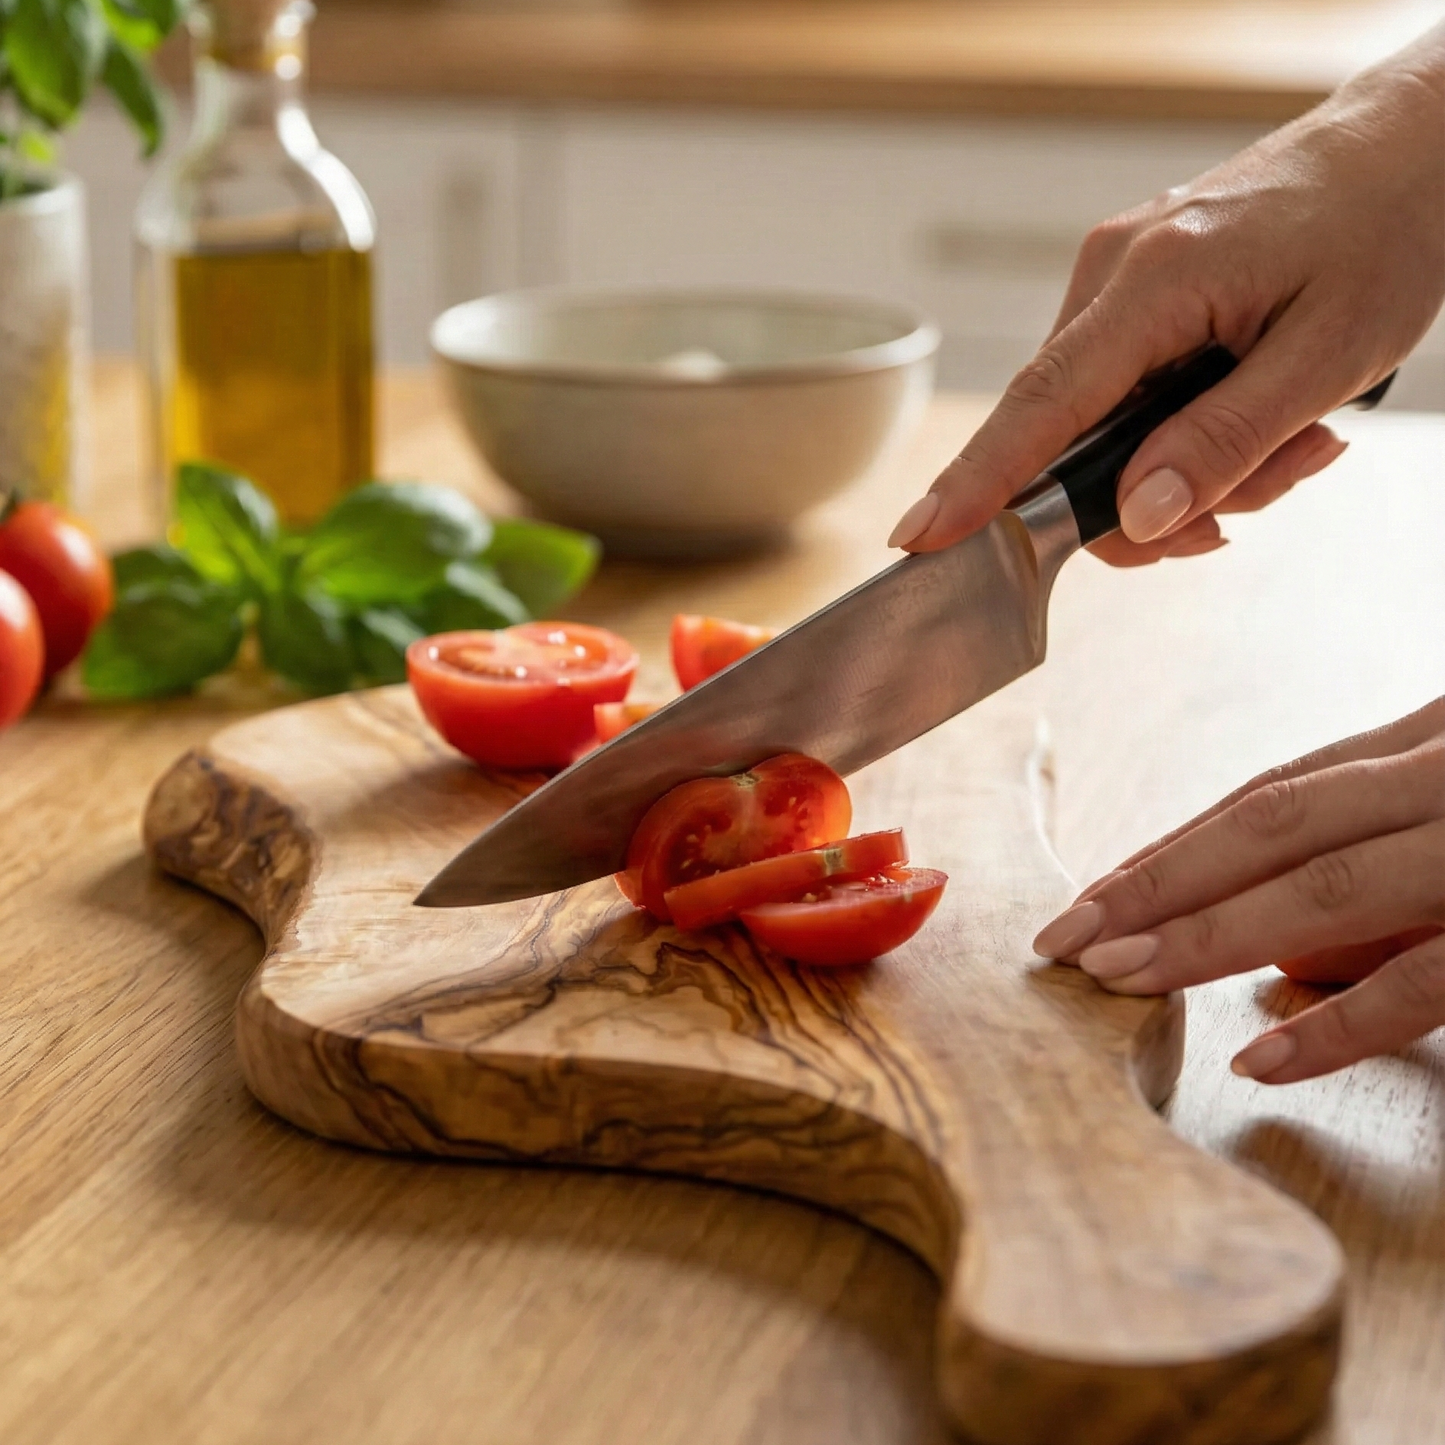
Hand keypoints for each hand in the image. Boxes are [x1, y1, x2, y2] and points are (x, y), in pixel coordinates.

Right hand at [888, 23, 1444, 565]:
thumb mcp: (1328, 358)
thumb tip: (1139, 515)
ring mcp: (1120, 278)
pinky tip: (1258, 418)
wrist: (1416, 146)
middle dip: (1146, 499)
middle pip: (1070, 434)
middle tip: (1249, 503)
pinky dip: (1184, 429)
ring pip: (1105, 424)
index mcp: (1154, 280)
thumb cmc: (1387, 229)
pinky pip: (1129, 393)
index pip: (1041, 404)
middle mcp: (1114, 273)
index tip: (921, 536)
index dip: (978, 481)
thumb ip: (1226, 441)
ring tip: (1292, 445)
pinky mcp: (1139, 290)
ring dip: (1189, 465)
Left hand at [1031, 698, 1444, 1083]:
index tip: (1089, 899)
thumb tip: (1285, 954)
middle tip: (1064, 939)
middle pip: (1268, 829)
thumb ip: (1374, 873)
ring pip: (1323, 887)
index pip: (1268, 799)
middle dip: (1155, 886)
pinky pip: (1422, 982)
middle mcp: (1440, 775)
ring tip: (1115, 977)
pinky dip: (1336, 1026)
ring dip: (1206, 936)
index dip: (1171, 851)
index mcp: (1421, 746)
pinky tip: (1257, 1061)